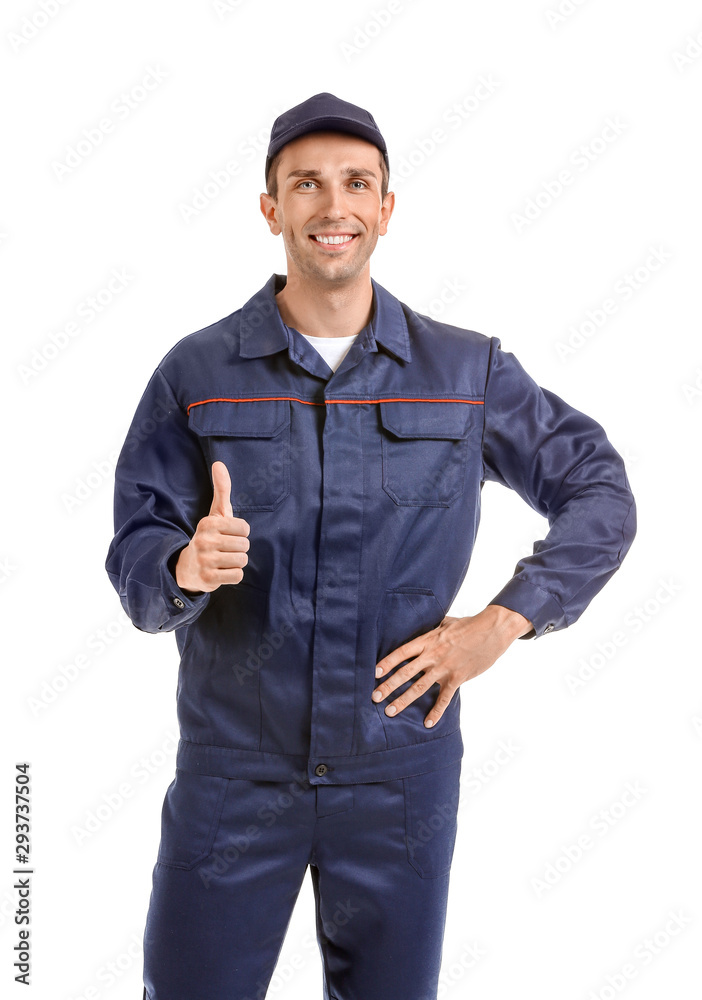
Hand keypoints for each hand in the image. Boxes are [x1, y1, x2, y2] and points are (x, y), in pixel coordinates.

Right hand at [175, 461, 250, 593]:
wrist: (187, 567)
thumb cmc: (209, 536)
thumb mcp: (215, 513)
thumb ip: (221, 489)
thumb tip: (219, 463)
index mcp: (208, 523)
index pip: (244, 528)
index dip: (241, 533)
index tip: (227, 535)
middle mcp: (204, 541)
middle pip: (245, 545)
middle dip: (239, 548)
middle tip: (224, 549)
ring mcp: (205, 561)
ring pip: (242, 561)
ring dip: (236, 562)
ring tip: (222, 560)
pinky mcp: (208, 579)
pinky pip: (238, 576)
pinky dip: (233, 575)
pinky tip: (221, 571)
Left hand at [372, 605, 532, 727]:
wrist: (492, 630)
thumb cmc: (468, 625)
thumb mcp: (444, 623)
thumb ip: (430, 631)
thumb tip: (419, 629)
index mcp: (428, 640)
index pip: (402, 653)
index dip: (387, 663)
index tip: (374, 673)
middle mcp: (433, 655)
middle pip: (405, 672)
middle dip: (388, 686)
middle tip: (374, 697)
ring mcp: (445, 668)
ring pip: (419, 687)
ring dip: (403, 700)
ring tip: (390, 711)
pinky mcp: (458, 678)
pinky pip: (444, 699)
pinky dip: (436, 712)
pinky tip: (428, 724)